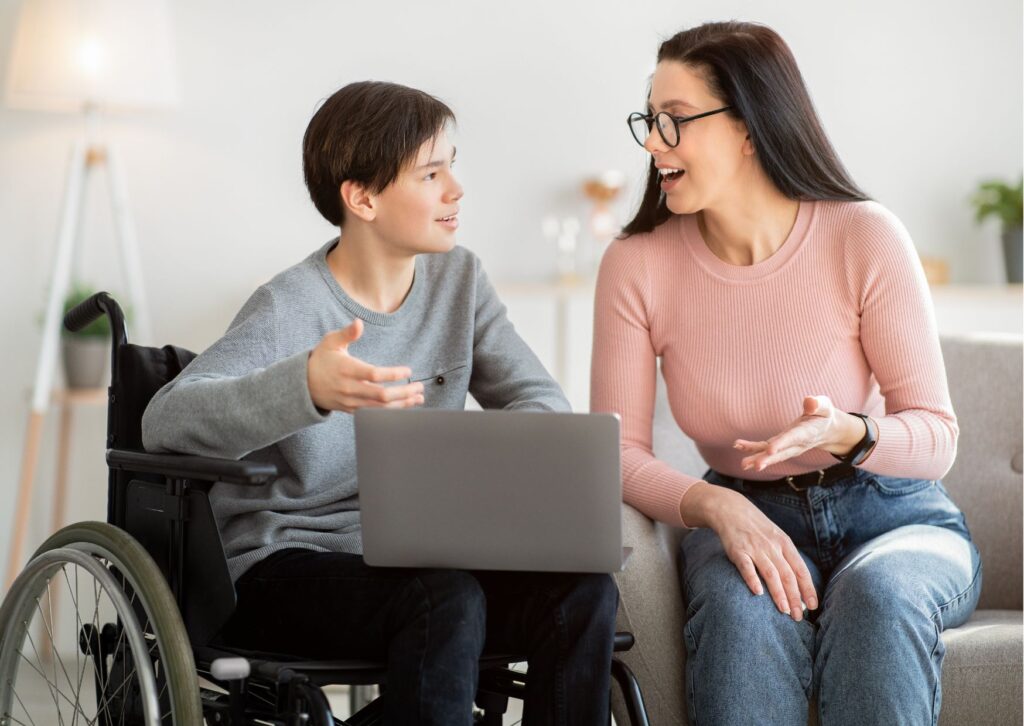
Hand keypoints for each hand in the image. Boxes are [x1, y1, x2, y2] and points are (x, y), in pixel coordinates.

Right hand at [307, 319, 424, 412]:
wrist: (303, 385)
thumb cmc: (321, 359)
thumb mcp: (330, 342)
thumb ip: (346, 333)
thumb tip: (359, 323)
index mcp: (347, 370)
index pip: (374, 375)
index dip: (393, 374)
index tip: (408, 371)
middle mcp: (350, 388)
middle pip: (381, 395)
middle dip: (404, 393)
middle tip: (420, 387)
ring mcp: (351, 402)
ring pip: (380, 408)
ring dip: (402, 404)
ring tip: (418, 398)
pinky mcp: (352, 410)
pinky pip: (375, 414)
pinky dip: (391, 411)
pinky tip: (405, 405)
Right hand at [685, 483, 817, 619]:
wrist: (732, 510)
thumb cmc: (757, 529)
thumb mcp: (777, 537)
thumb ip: (787, 558)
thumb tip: (799, 585)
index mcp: (785, 544)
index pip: (800, 570)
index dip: (808, 589)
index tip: (812, 606)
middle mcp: (772, 546)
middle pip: (788, 575)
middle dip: (795, 598)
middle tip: (798, 616)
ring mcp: (755, 548)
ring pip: (771, 573)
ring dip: (779, 593)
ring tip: (784, 610)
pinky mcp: (738, 551)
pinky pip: (747, 567)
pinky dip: (753, 580)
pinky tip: (758, 593)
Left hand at [733, 395, 865, 471]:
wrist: (827, 430)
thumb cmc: (824, 414)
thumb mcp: (825, 406)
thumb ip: (817, 404)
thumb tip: (809, 402)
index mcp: (807, 433)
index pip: (793, 439)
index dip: (782, 444)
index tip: (770, 450)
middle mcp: (797, 444)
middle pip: (782, 453)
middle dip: (768, 459)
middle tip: (756, 466)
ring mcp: (788, 447)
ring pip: (772, 455)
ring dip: (757, 459)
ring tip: (743, 464)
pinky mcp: (780, 445)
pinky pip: (765, 448)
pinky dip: (752, 448)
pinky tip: (738, 446)